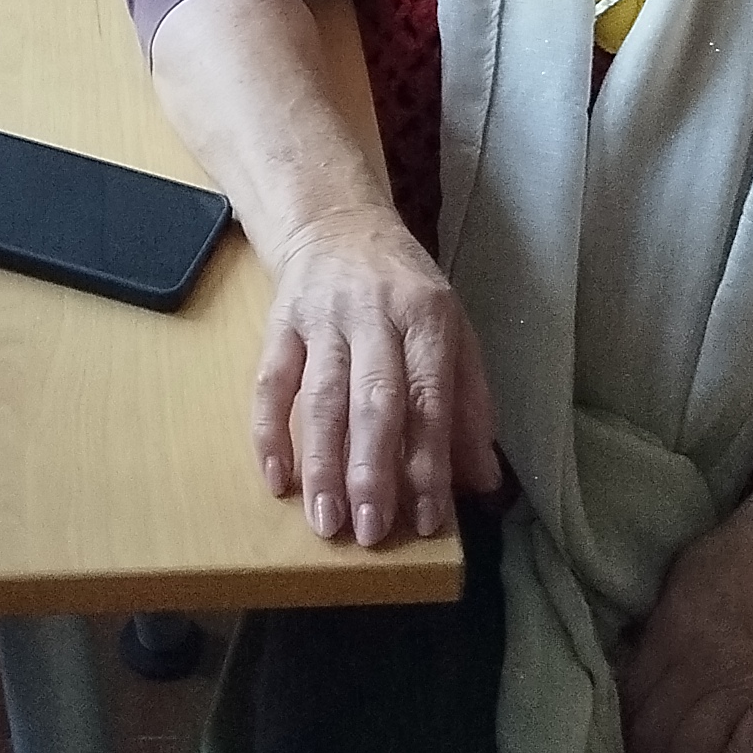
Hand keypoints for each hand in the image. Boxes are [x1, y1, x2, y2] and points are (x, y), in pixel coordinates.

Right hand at [254, 204, 499, 549]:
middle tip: (369, 531)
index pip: (429, 397)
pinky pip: (269, 381)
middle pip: (373, 398)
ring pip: (320, 396)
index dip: (427, 461)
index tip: (425, 519)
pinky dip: (268, 431)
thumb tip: (484, 481)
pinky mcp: (279, 322)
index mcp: (427, 316)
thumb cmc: (405, 290)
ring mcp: (322, 317)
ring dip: (321, 462)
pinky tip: (276, 477)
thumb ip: (469, 403)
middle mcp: (374, 314)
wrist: (337, 222)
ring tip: (325, 520)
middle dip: (371, 469)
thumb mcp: (453, 330)